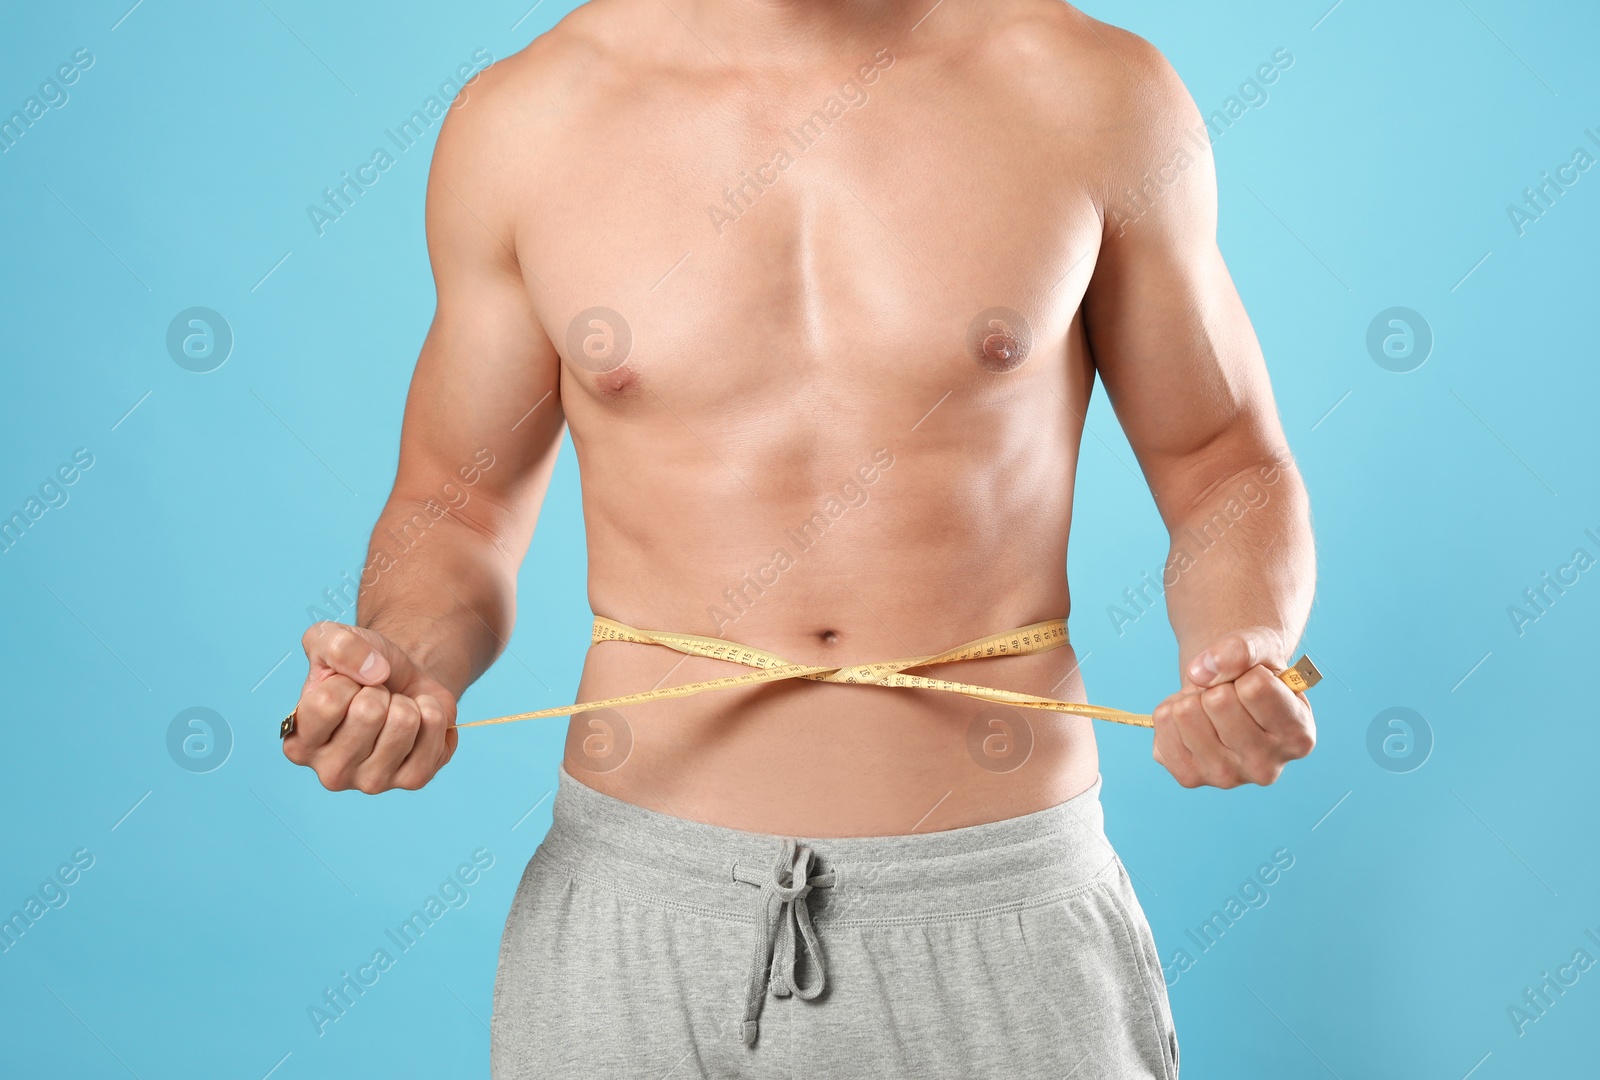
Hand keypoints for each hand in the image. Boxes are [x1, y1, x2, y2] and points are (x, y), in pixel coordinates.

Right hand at [282, 622, 458, 792]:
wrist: (403, 680)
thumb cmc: (360, 666)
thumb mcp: (333, 638)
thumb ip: (337, 645)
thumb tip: (375, 672)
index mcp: (300, 743)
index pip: (326, 703)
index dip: (345, 679)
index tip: (347, 684)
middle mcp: (331, 772)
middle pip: (369, 713)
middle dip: (379, 690)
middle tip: (377, 697)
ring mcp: (373, 782)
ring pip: (405, 721)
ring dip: (406, 702)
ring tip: (396, 708)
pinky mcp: (413, 780)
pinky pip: (435, 731)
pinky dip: (433, 712)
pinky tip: (418, 720)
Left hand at [1151, 626, 1314, 788]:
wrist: (1233, 695)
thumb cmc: (1256, 672)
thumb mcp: (1262, 647)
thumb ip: (1242, 650)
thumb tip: (1200, 671)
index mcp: (1298, 737)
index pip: (1255, 687)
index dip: (1248, 671)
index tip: (1254, 680)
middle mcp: (1265, 767)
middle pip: (1217, 701)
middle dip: (1218, 685)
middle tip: (1229, 694)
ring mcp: (1226, 777)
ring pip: (1185, 712)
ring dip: (1193, 697)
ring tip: (1211, 707)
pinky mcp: (1189, 776)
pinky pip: (1161, 722)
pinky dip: (1171, 709)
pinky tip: (1194, 720)